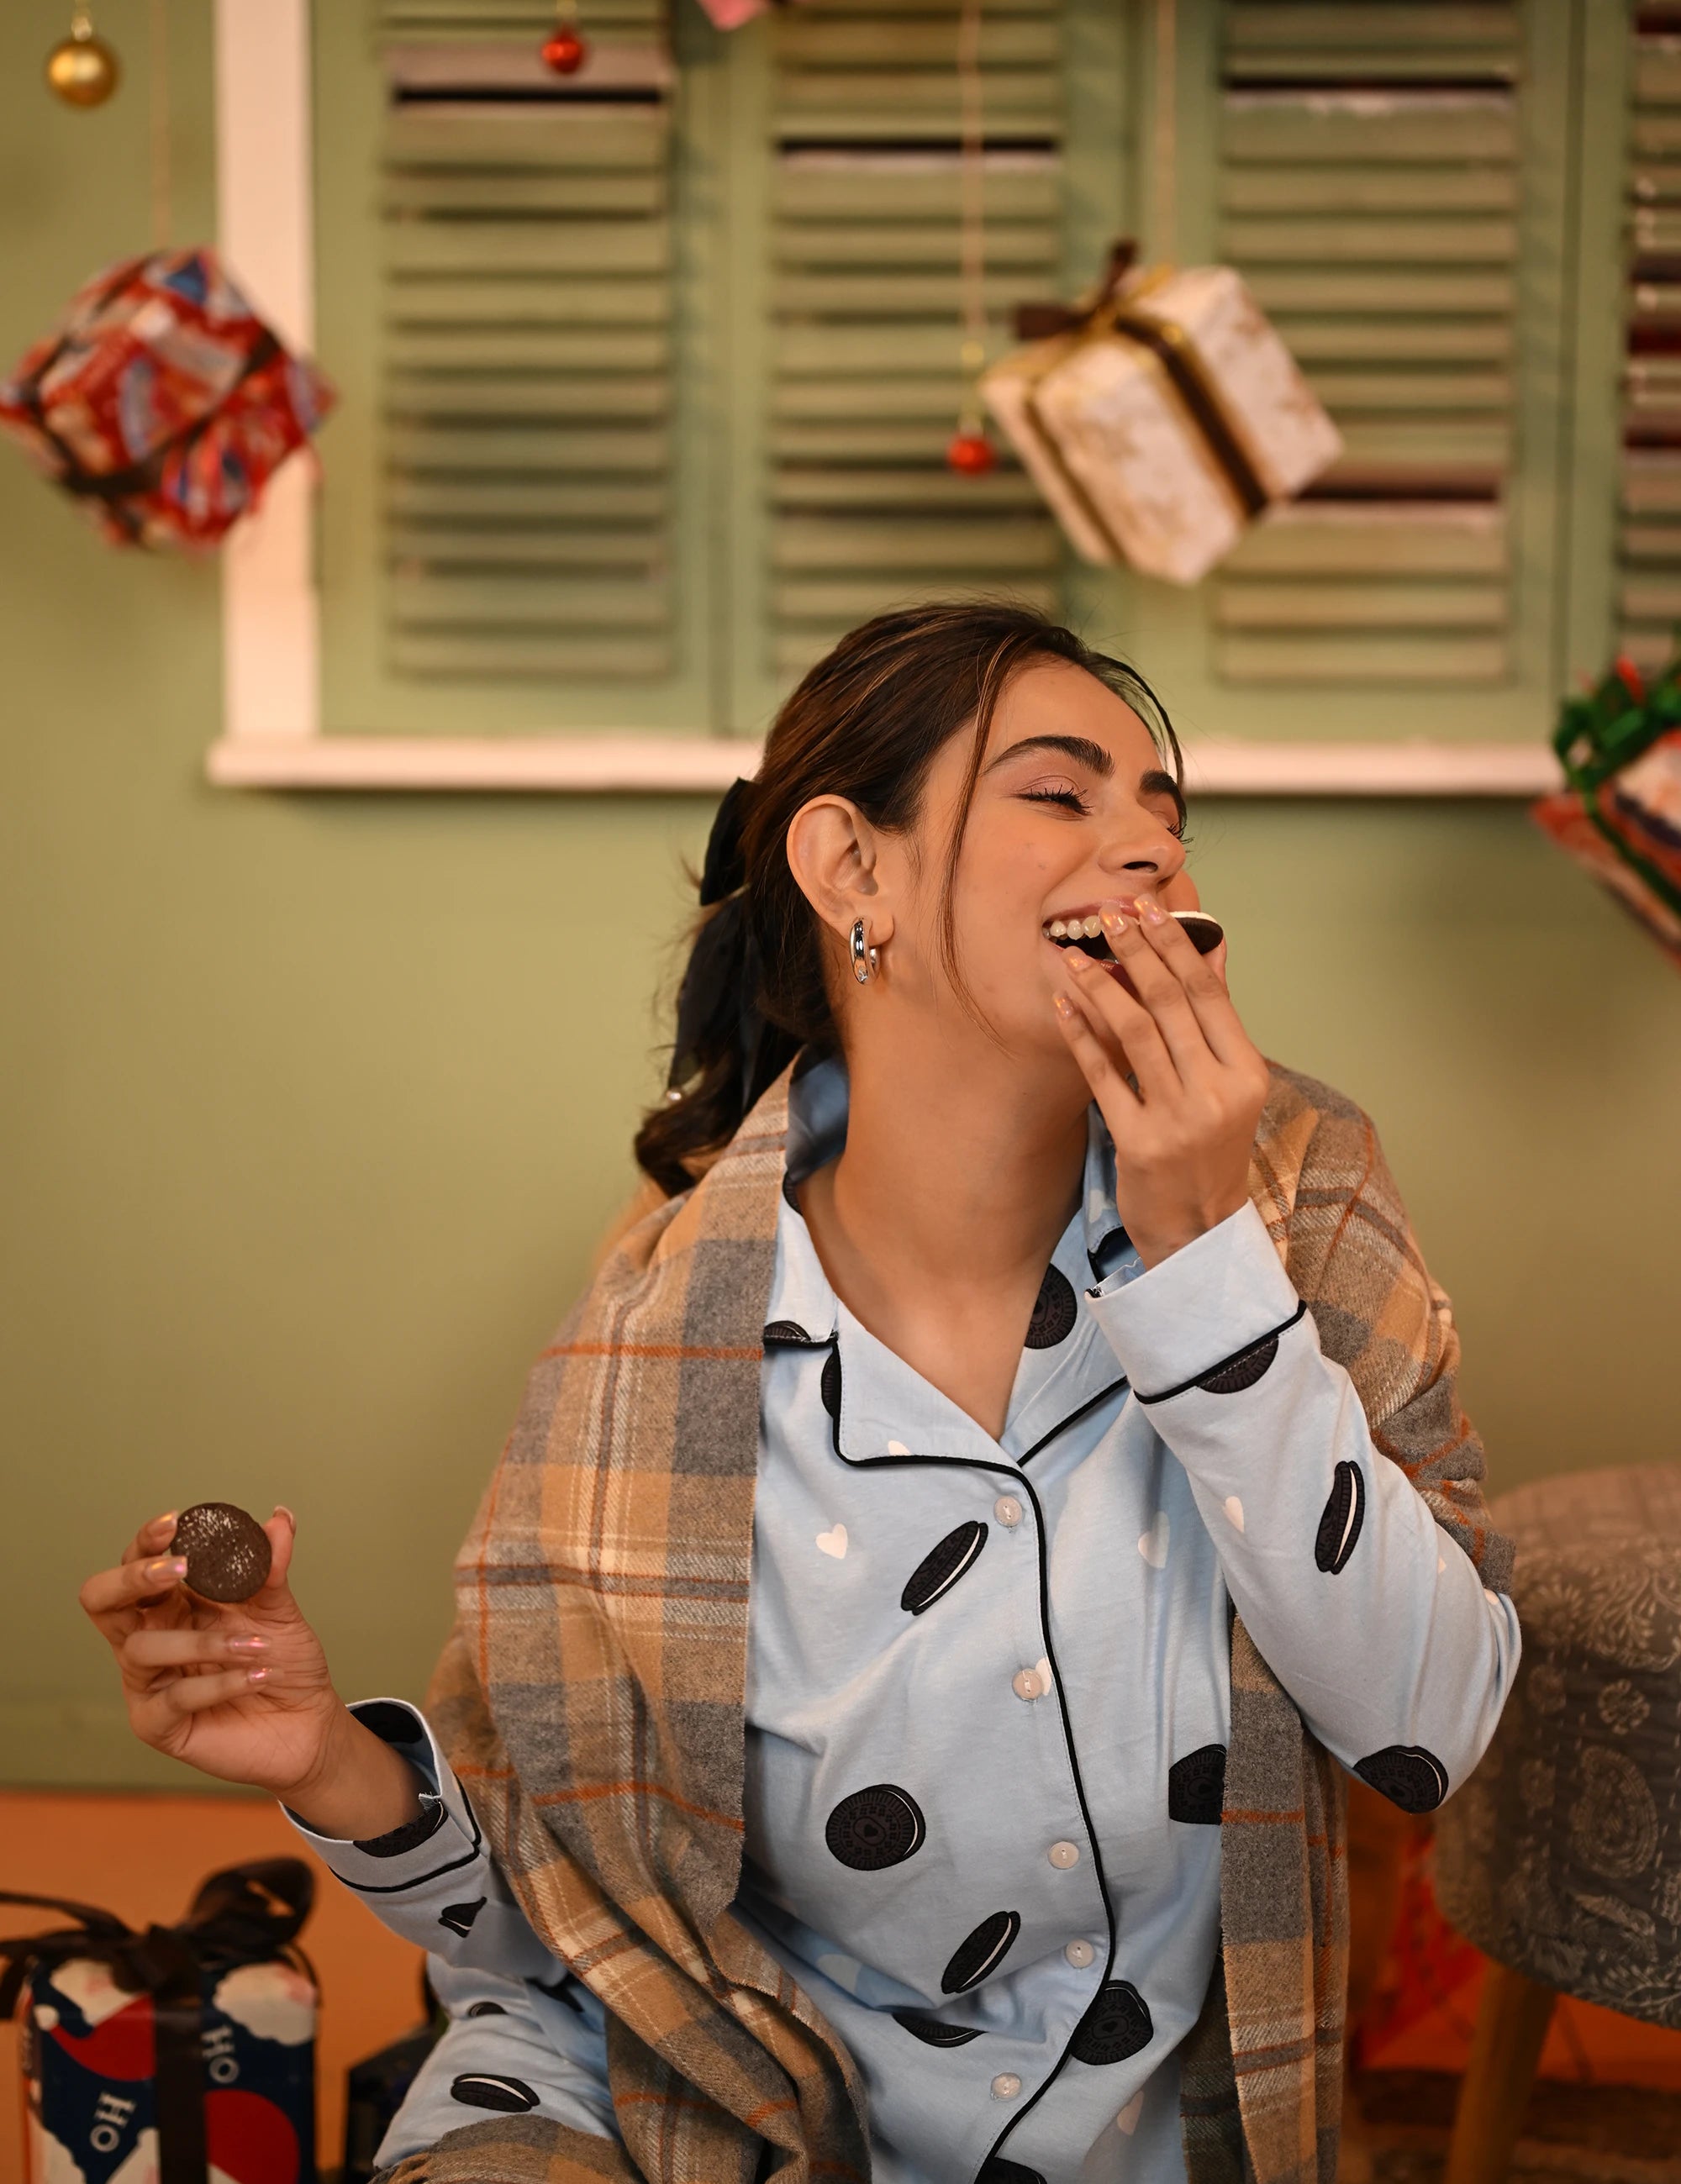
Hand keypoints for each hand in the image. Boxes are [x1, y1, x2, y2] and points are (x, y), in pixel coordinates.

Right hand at [80, 1508, 346, 1804]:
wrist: (306, 1722)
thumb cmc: (285, 1662)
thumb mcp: (280, 1609)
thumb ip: (272, 1567)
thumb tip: (279, 1518)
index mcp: (172, 1605)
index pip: (138, 1565)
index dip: (146, 1542)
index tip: (174, 1522)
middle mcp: (150, 1639)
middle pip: (102, 1601)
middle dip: (133, 1578)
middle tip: (179, 1568)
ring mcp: (147, 1683)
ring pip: (142, 1649)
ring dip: (206, 1641)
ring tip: (257, 1644)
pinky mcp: (157, 1725)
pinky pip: (174, 1698)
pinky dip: (221, 1682)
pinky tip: (258, 1675)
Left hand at [1051, 894, 1270, 1267]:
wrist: (1198, 1231)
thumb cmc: (1211, 1150)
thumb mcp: (1230, 1087)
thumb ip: (1216, 1022)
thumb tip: (1212, 949)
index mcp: (1247, 1073)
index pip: (1208, 993)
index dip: (1176, 945)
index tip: (1148, 908)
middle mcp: (1217, 1092)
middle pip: (1170, 1003)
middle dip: (1135, 950)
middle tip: (1107, 913)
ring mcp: (1178, 1119)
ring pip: (1133, 1031)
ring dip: (1100, 985)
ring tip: (1074, 954)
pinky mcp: (1138, 1143)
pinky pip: (1102, 1075)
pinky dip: (1080, 1035)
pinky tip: (1062, 1005)